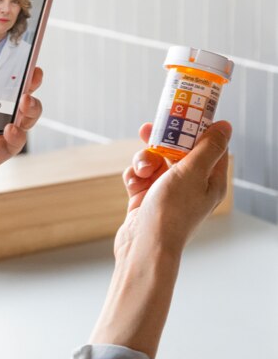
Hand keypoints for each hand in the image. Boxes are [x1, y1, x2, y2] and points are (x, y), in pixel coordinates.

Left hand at [0, 38, 42, 216]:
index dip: (9, 66)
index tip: (18, 52)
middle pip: (15, 96)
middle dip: (29, 83)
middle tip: (33, 73)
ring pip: (22, 120)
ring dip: (31, 108)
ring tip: (26, 101)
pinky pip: (13, 144)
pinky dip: (18, 135)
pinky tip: (11, 127)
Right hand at [116, 121, 231, 258]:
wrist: (144, 245)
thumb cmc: (172, 212)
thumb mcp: (192, 172)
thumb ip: (207, 147)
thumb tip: (225, 125)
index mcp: (209, 180)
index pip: (207, 146)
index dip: (195, 128)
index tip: (180, 114)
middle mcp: (190, 185)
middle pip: (176, 150)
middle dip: (160, 142)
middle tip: (147, 129)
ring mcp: (166, 191)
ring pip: (153, 160)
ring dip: (143, 160)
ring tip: (141, 171)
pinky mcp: (146, 196)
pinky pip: (138, 174)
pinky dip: (134, 175)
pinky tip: (133, 184)